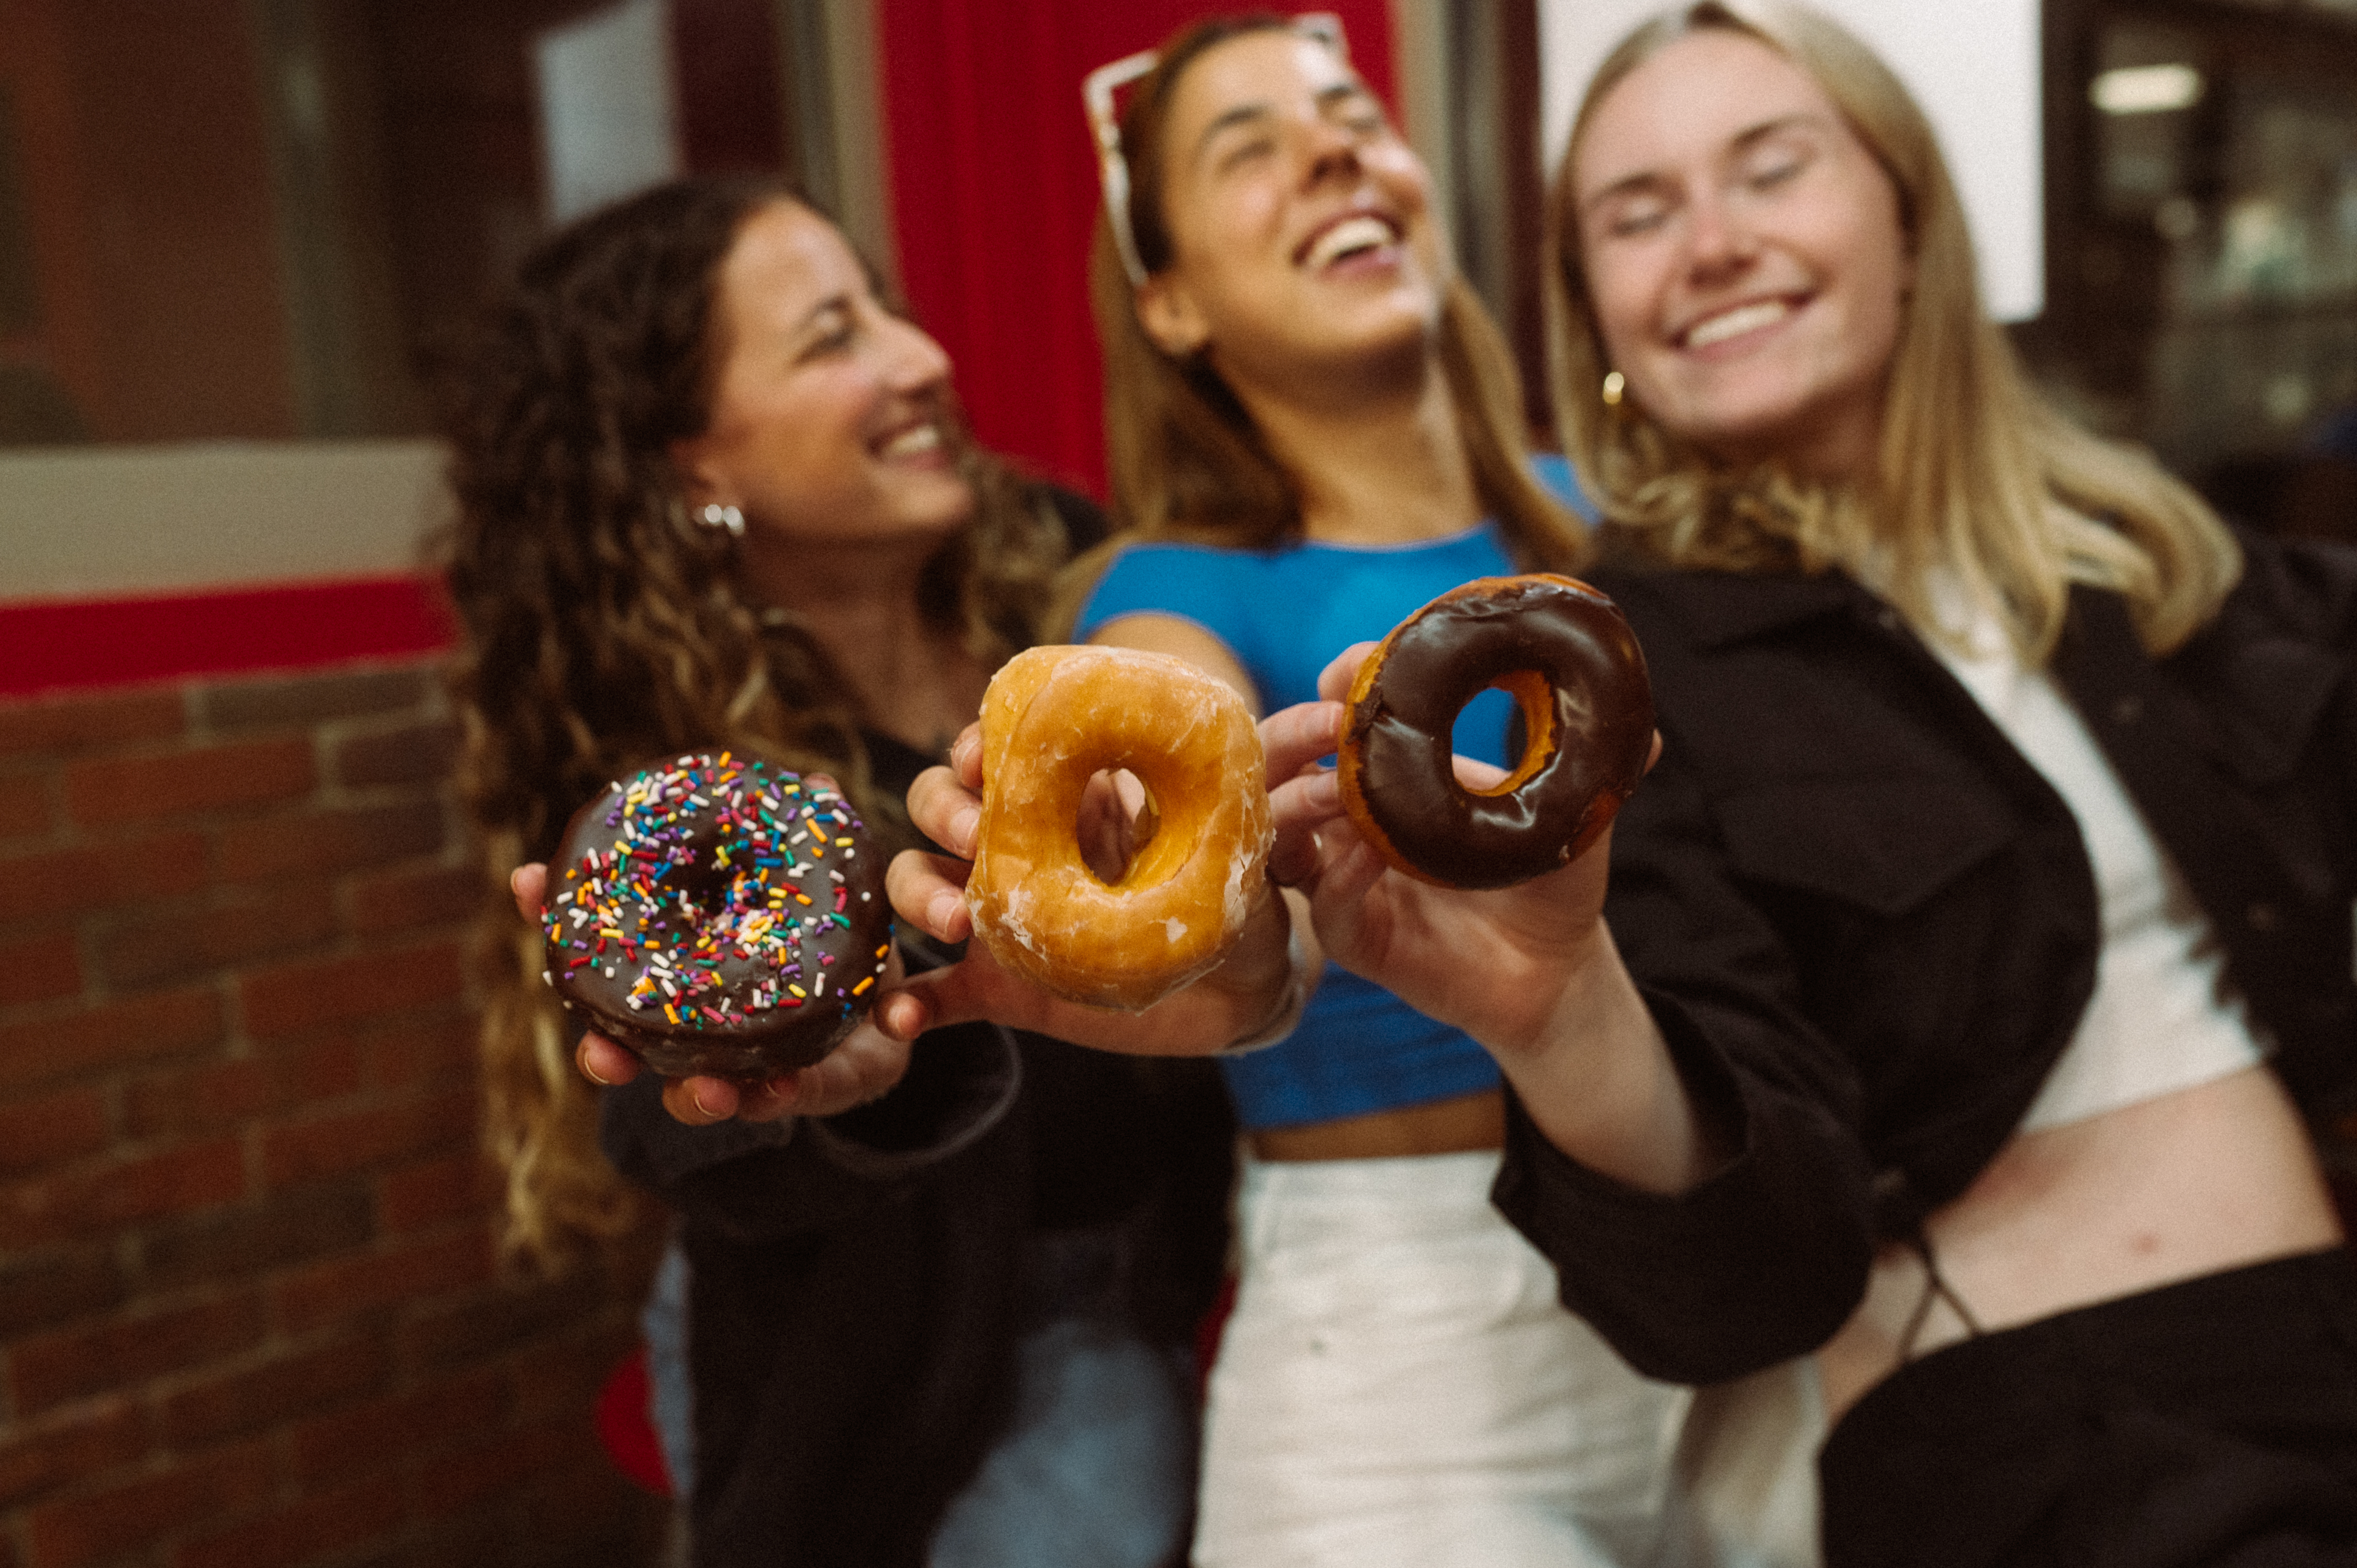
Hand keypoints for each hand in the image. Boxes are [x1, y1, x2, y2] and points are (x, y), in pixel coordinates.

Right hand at [510, 863, 914, 1123]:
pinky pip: (789, 1097)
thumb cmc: (828, 939)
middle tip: (599, 1052)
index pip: (605, 945)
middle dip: (604, 1053)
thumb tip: (816, 784)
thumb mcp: (817, 886)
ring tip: (701, 1089)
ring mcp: (746, 1069)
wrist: (892, 1014)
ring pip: (698, 1095)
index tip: (524, 880)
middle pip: (628, 1047)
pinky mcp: (808, 1087)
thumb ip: (809, 847)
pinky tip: (776, 1091)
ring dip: (694, 1097)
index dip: (556, 912)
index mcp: (680, 971)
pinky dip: (778, 1096)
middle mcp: (697, 1031)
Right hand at [878, 725, 1295, 1054]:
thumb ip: (1214, 810)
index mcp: (1071, 798)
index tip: (980, 757)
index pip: (998, 751)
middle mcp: (1019, 847)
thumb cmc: (1236, 899)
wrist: (1240, 990)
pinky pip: (934, 992)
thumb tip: (1231, 769)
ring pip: (918, 882)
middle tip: (976, 837)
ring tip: (954, 922)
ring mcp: (1001, 917)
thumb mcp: (1228, 847)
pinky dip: (904, 1003)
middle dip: (942, 810)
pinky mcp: (1000, 988)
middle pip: (937, 804)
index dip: (974, 745)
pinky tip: (896, 1018)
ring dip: (918, 893)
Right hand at [1259, 644, 1656, 1056]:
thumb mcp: (1569, 812)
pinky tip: (1366, 860)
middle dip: (1290, 734)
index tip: (1350, 670)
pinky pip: (1322, 909)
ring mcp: (1350, 880)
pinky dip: (1335, 880)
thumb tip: (1649, 732)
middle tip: (1326, 722)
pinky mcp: (1360, 940)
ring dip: (1296, 804)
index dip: (1336, 685)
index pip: (1335, 716)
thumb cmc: (1551, 881)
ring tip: (1335, 791)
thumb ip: (1592, 770)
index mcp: (1393, 776)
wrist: (1560, 970)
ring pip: (1280, 837)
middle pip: (1280, 768)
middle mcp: (1355, 823)